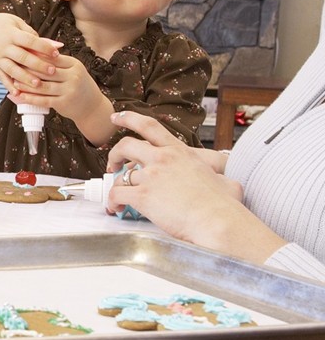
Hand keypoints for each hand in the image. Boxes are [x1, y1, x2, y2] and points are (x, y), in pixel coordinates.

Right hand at [0, 13, 61, 91]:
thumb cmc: (2, 25)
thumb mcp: (16, 23)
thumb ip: (33, 34)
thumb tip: (55, 45)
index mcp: (11, 34)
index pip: (29, 41)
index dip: (43, 47)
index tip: (56, 53)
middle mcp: (3, 47)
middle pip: (22, 57)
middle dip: (38, 65)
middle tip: (52, 71)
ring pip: (12, 70)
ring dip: (25, 78)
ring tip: (38, 85)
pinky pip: (1, 77)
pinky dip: (9, 86)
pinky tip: (18, 94)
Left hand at [9, 54, 112, 142]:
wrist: (92, 106)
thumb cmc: (77, 85)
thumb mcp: (72, 70)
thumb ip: (57, 63)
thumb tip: (34, 51)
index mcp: (74, 64)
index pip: (51, 58)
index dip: (35, 56)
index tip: (21, 54)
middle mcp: (73, 76)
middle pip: (45, 71)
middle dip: (28, 69)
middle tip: (13, 67)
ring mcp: (69, 90)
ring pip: (43, 86)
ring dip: (26, 84)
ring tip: (14, 82)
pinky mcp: (64, 103)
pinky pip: (43, 100)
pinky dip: (30, 98)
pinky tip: (20, 96)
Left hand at [105, 111, 283, 263]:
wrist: (218, 221)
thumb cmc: (225, 206)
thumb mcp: (225, 181)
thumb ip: (219, 177)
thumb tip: (228, 183)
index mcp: (180, 152)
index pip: (149, 126)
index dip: (129, 118)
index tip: (116, 117)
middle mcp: (163, 159)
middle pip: (125, 145)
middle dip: (115, 154)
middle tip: (113, 165)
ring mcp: (151, 176)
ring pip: (120, 175)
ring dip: (115, 185)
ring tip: (118, 197)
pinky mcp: (143, 196)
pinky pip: (117, 194)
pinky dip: (112, 201)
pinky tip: (116, 208)